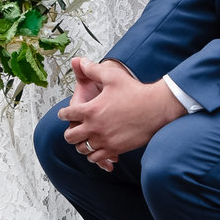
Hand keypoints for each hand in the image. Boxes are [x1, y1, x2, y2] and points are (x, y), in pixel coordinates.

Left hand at [58, 58, 184, 169]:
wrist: (155, 108)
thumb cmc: (135, 91)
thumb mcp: (112, 76)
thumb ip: (93, 70)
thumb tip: (80, 62)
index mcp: (91, 109)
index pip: (67, 115)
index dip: (63, 114)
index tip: (64, 114)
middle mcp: (94, 127)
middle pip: (70, 136)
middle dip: (70, 132)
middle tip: (74, 128)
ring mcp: (104, 140)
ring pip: (82, 149)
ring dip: (81, 144)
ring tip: (85, 139)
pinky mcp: (115, 149)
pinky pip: (96, 158)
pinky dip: (93, 154)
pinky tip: (97, 148)